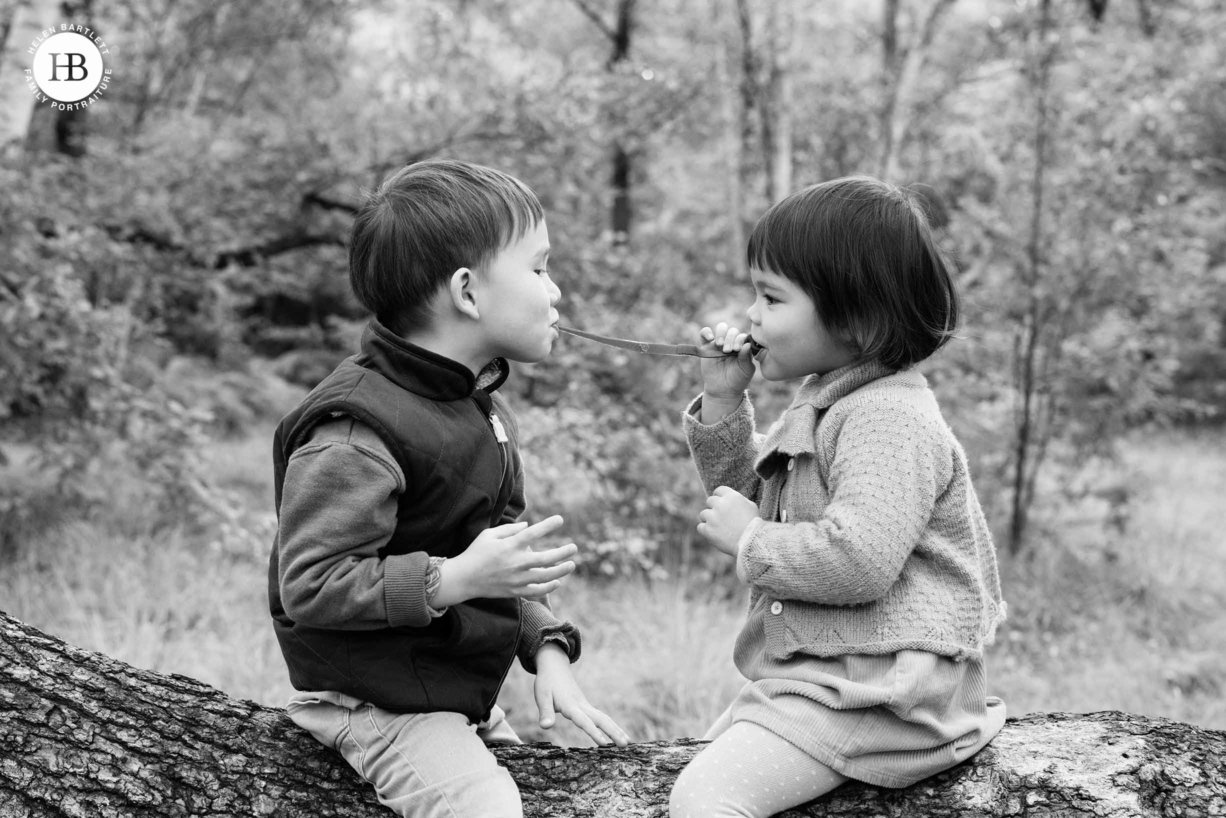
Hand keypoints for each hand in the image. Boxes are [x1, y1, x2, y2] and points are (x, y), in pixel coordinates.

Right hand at [432, 516, 575, 606]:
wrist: (464, 579)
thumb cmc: (476, 552)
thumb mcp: (489, 535)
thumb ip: (509, 529)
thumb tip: (528, 526)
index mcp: (509, 546)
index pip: (533, 533)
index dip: (548, 525)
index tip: (560, 519)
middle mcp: (516, 563)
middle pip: (546, 558)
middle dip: (563, 552)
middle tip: (574, 547)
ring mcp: (516, 579)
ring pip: (545, 577)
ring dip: (561, 571)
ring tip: (571, 565)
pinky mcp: (514, 591)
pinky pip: (536, 591)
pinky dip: (548, 588)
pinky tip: (557, 582)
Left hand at [533, 643, 628, 746]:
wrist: (555, 666)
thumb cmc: (547, 682)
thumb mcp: (542, 697)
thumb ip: (545, 712)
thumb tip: (545, 727)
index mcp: (570, 705)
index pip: (583, 721)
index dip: (593, 732)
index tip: (603, 744)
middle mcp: (582, 705)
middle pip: (601, 719)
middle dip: (613, 732)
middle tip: (625, 745)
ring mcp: (585, 705)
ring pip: (604, 718)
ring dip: (616, 729)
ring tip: (628, 742)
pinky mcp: (586, 706)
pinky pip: (601, 717)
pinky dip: (611, 725)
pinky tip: (616, 733)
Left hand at [696, 486, 758, 556]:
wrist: (751, 542)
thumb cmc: (754, 525)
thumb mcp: (751, 506)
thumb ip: (738, 500)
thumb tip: (730, 499)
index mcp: (731, 496)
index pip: (719, 490)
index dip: (719, 497)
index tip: (721, 504)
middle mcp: (720, 504)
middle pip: (710, 501)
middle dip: (714, 508)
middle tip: (721, 518)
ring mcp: (712, 517)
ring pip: (703, 514)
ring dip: (709, 520)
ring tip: (719, 528)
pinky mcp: (708, 529)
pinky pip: (700, 527)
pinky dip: (706, 531)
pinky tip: (714, 534)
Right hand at [699, 322, 755, 398]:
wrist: (723, 390)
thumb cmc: (737, 379)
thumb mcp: (745, 370)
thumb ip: (746, 357)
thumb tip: (747, 344)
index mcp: (743, 346)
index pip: (742, 336)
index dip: (740, 340)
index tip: (737, 349)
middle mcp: (732, 342)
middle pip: (732, 330)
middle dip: (730, 338)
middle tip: (728, 350)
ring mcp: (719, 344)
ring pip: (721, 328)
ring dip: (721, 333)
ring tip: (720, 344)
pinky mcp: (707, 346)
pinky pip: (704, 333)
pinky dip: (706, 332)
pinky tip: (710, 338)